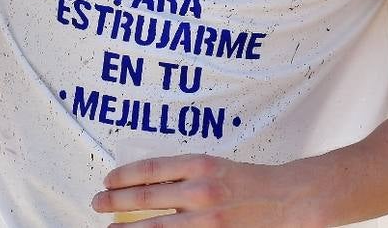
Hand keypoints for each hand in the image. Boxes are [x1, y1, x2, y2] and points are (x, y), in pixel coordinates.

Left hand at [93, 154, 322, 226]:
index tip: (108, 180)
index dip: (123, 176)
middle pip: (145, 198)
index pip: (150, 169)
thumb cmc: (253, 182)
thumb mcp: (217, 167)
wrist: (289, 200)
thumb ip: (185, 174)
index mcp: (201, 166)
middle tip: (98, 203)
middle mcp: (201, 191)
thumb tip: (147, 184)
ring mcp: (207, 220)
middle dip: (115, 202)